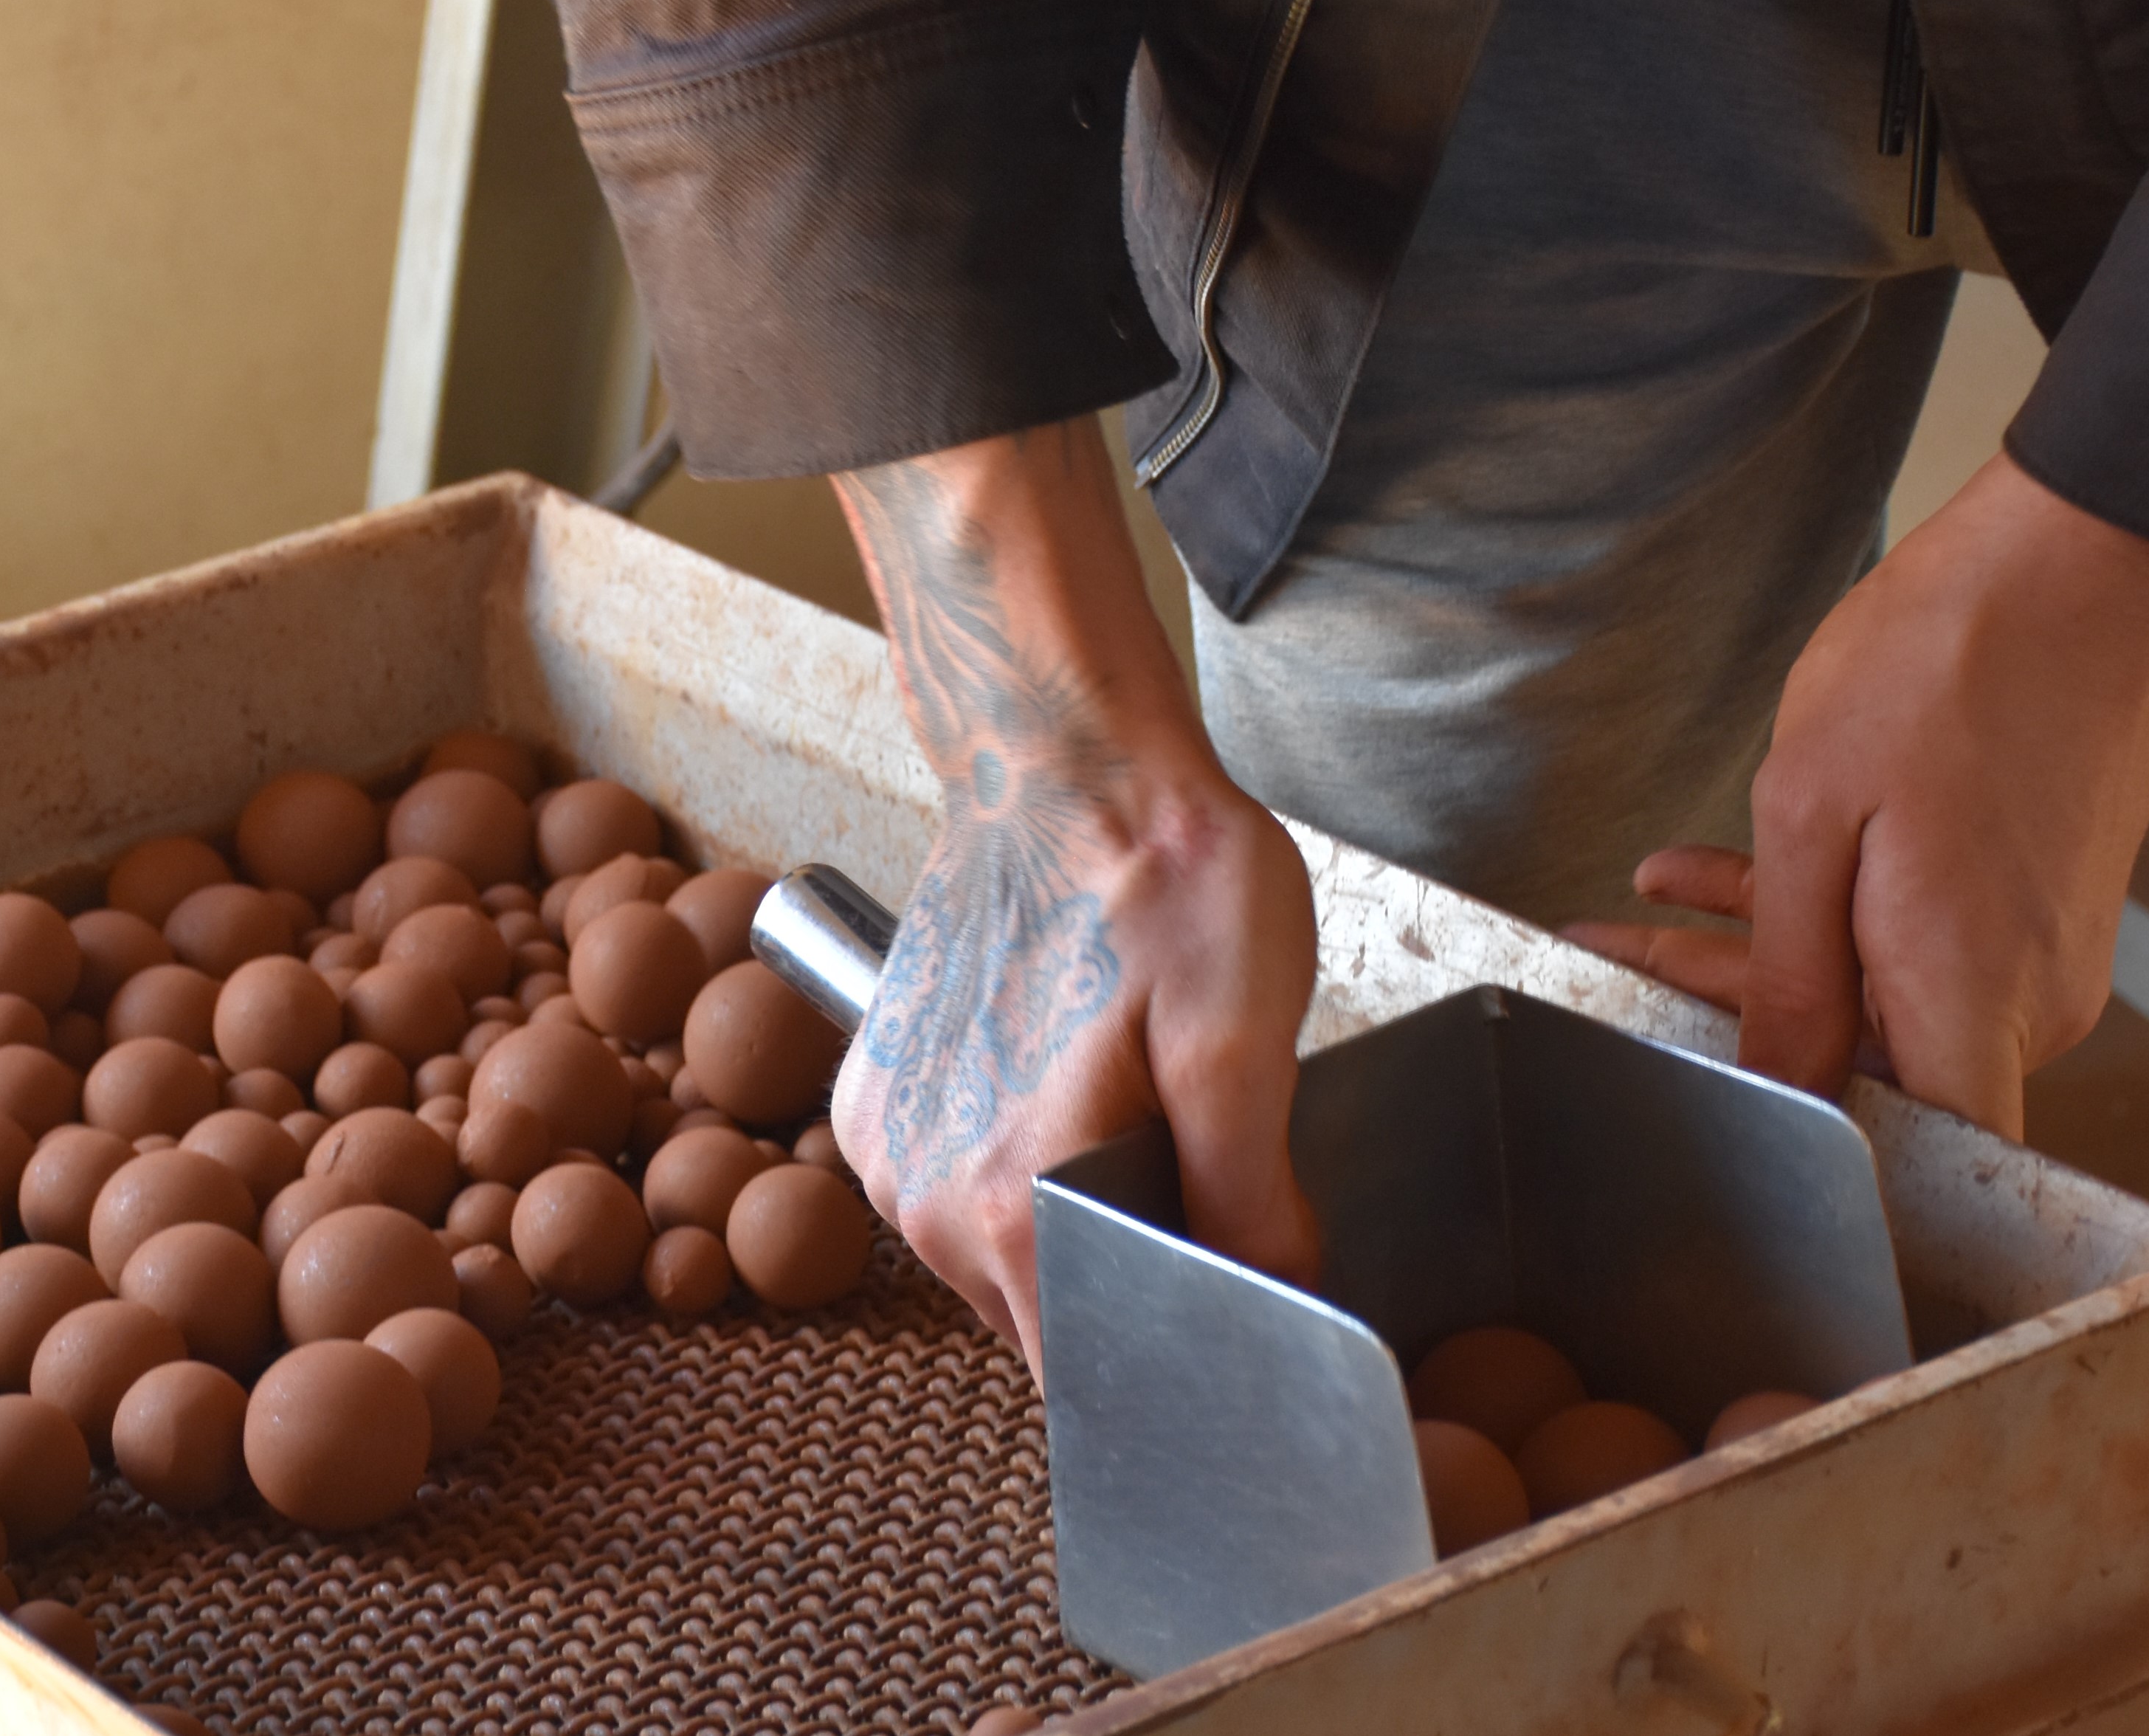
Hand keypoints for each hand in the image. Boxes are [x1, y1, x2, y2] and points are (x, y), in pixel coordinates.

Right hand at [833, 423, 1321, 1382]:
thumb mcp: (1245, 1039)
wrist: (1055, 766)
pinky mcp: (872, 1109)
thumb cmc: (1158, 884)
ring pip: (1008, 1258)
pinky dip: (1014, 1162)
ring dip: (1072, 1217)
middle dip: (1131, 1281)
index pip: (1097, 1382)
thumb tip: (1276, 1306)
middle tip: (1193, 1162)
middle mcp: (930, 1206)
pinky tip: (1060, 1077)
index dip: (1176, 1370)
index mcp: (1018, 1207)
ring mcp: (890, 1158)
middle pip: (1056, 1324)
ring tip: (1124, 1102)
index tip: (1221, 1302)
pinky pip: (960, 1192)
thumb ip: (1253, 1200)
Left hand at [1562, 452, 2148, 1136]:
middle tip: (1619, 958)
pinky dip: (1826, 912)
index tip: (1732, 1134)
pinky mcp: (2034, 899)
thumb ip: (1789, 973)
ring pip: (1881, 992)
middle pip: (1873, 1065)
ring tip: (1652, 899)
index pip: (1924, 1156)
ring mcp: (2039, 948)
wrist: (2073, 563)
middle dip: (1735, 1013)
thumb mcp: (1814, 820)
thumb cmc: (1948, 665)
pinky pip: (1916, 941)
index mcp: (1974, 994)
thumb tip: (1781, 1086)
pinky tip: (1726, 868)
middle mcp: (2028, 997)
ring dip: (1765, 951)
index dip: (1835, 1168)